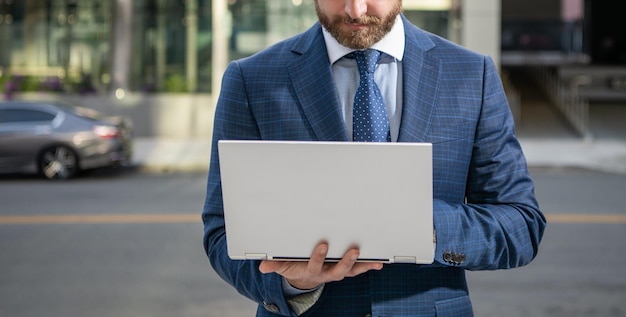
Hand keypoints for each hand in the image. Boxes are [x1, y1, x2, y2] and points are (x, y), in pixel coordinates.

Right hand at [258, 242, 383, 289]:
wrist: (303, 276)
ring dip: (362, 265)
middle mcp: (326, 273)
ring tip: (374, 260)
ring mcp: (337, 271)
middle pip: (338, 270)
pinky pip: (359, 268)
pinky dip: (369, 266)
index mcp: (311, 271)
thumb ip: (274, 264)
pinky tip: (379, 262)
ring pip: (351, 270)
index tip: (323, 246)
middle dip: (346, 262)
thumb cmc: (293, 265)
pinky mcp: (346, 269)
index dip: (319, 257)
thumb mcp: (282, 265)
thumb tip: (262, 266)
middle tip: (353, 251)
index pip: (315, 266)